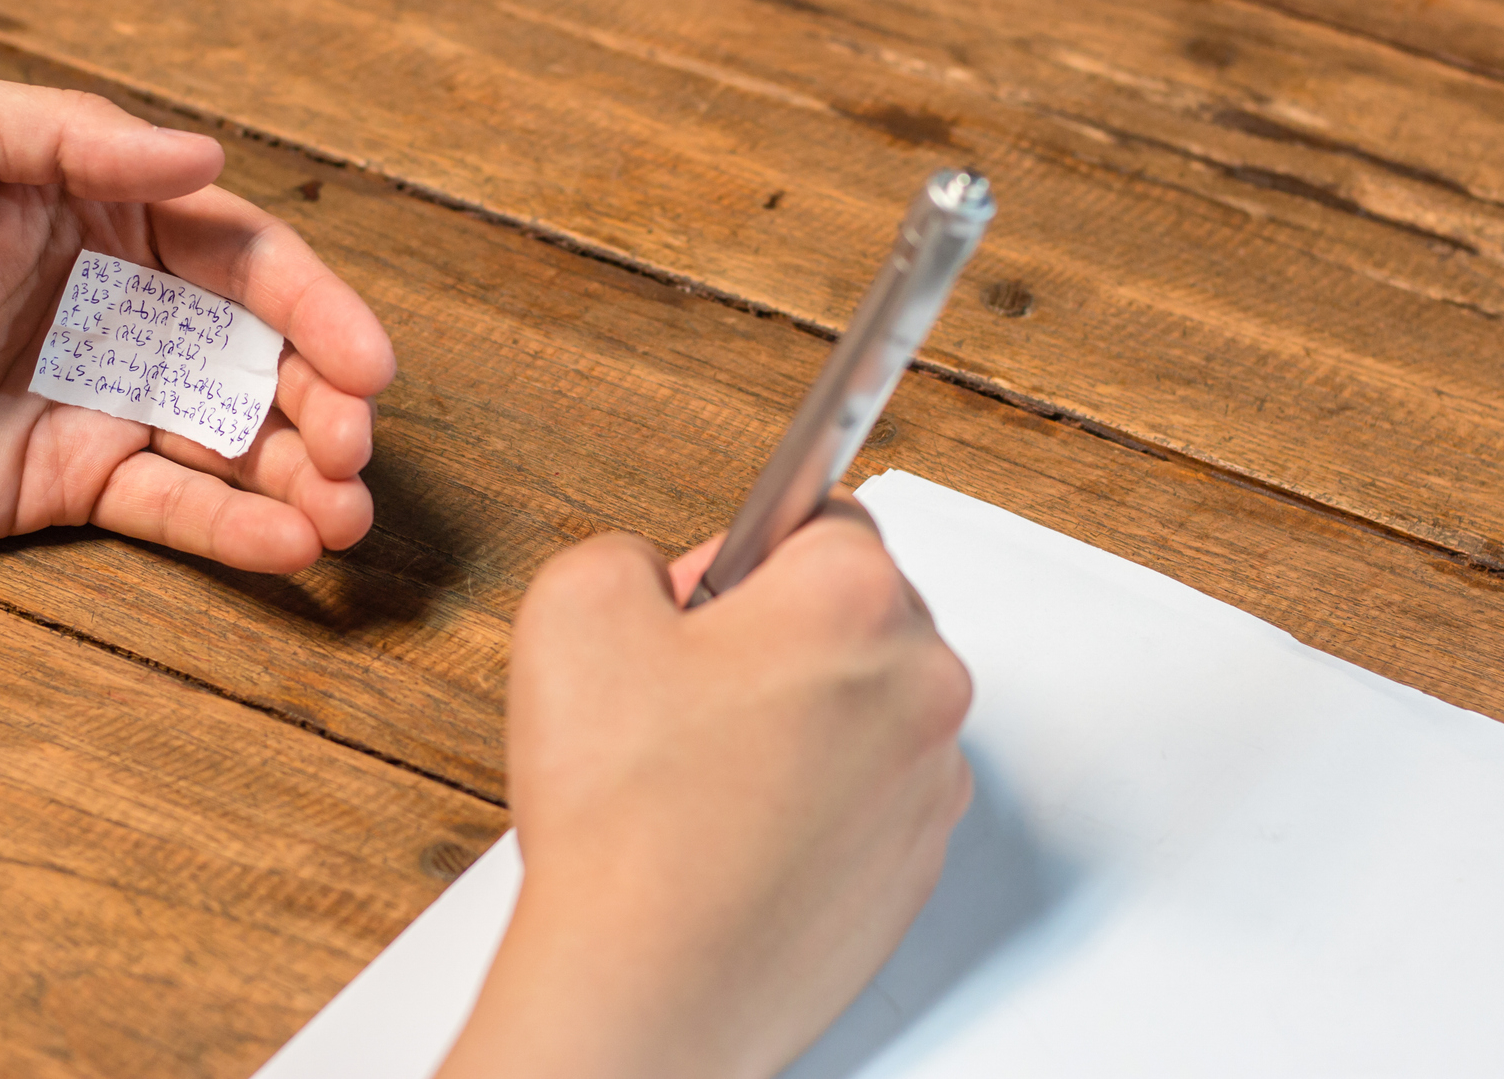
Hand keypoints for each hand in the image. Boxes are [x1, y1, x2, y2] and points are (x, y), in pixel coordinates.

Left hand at [0, 68, 393, 578]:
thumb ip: (81, 136)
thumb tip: (206, 159)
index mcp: (112, 218)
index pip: (248, 260)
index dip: (320, 310)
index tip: (368, 366)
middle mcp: (128, 309)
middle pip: (264, 355)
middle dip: (329, 404)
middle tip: (357, 449)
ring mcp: (107, 401)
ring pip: (238, 439)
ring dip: (308, 476)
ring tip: (347, 517)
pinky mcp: (74, 483)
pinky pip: (176, 508)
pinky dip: (239, 532)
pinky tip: (292, 549)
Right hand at [438, 501, 973, 1078]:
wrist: (649, 990)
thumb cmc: (625, 823)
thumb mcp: (575, 605)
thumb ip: (630, 551)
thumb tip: (659, 575)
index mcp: (853, 599)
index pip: (822, 514)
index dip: (738, 555)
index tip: (700, 597)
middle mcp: (921, 686)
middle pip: (853, 613)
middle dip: (773, 635)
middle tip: (681, 690)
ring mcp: (928, 786)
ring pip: (862, 709)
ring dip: (797, 721)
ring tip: (699, 776)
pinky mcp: (915, 868)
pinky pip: (865, 798)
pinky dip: (811, 803)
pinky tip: (729, 832)